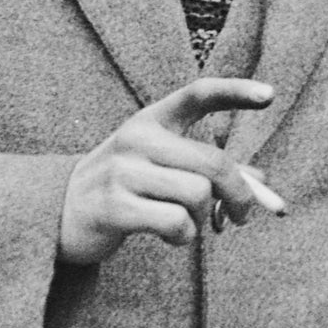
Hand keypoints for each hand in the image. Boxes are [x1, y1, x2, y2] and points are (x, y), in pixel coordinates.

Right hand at [61, 77, 284, 263]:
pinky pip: (175, 222)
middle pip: (213, 162)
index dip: (235, 91)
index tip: (270, 96)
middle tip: (243, 216)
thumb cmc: (124, 187)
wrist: (56, 213)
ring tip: (191, 226)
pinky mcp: (113, 207)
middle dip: (240, 194)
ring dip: (205, 219)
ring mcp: (122, 171)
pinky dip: (185, 236)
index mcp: (151, 120)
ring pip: (197, 195)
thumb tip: (263, 183)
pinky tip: (173, 236)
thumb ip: (208, 169)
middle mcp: (137, 138)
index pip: (197, 94)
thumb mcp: (161, 166)